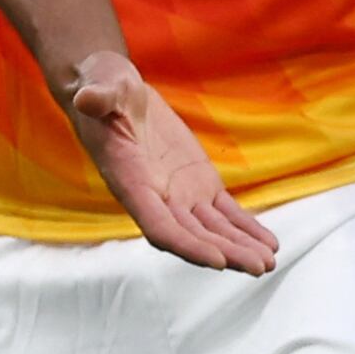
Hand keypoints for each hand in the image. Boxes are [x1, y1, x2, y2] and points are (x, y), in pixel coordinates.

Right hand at [62, 54, 275, 273]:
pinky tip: (267, 242)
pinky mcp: (197, 183)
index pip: (158, 225)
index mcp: (130, 180)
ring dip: (239, 247)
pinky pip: (224, 213)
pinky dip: (245, 228)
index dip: (187, 244)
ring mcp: (178, 193)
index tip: (217, 260)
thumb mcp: (101, 87)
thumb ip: (98, 97)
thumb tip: (86, 98)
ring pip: (211, 229)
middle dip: (224, 252)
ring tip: (267, 262)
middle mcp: (154, 196)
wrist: (113, 91)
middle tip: (258, 266)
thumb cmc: (103, 88)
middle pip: (191, 235)